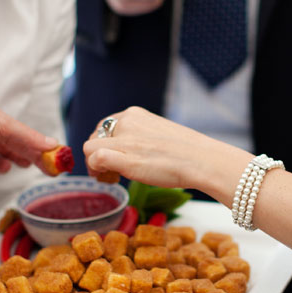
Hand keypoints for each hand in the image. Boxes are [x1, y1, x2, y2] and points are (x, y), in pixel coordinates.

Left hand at [0, 93, 59, 182]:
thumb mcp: (3, 125)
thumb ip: (28, 138)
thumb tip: (54, 145)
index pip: (25, 141)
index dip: (38, 153)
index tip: (51, 166)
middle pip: (11, 153)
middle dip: (21, 160)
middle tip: (30, 168)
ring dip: (0, 167)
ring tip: (2, 167)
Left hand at [83, 106, 250, 197]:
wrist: (202, 160)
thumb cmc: (188, 152)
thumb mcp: (159, 134)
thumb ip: (141, 137)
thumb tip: (134, 150)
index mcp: (135, 114)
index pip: (106, 125)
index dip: (105, 142)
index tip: (112, 156)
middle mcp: (126, 122)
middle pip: (95, 135)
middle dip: (96, 152)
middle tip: (107, 170)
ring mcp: (124, 140)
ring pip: (90, 146)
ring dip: (93, 163)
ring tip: (107, 176)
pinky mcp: (125, 158)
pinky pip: (95, 158)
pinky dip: (95, 169)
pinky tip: (109, 178)